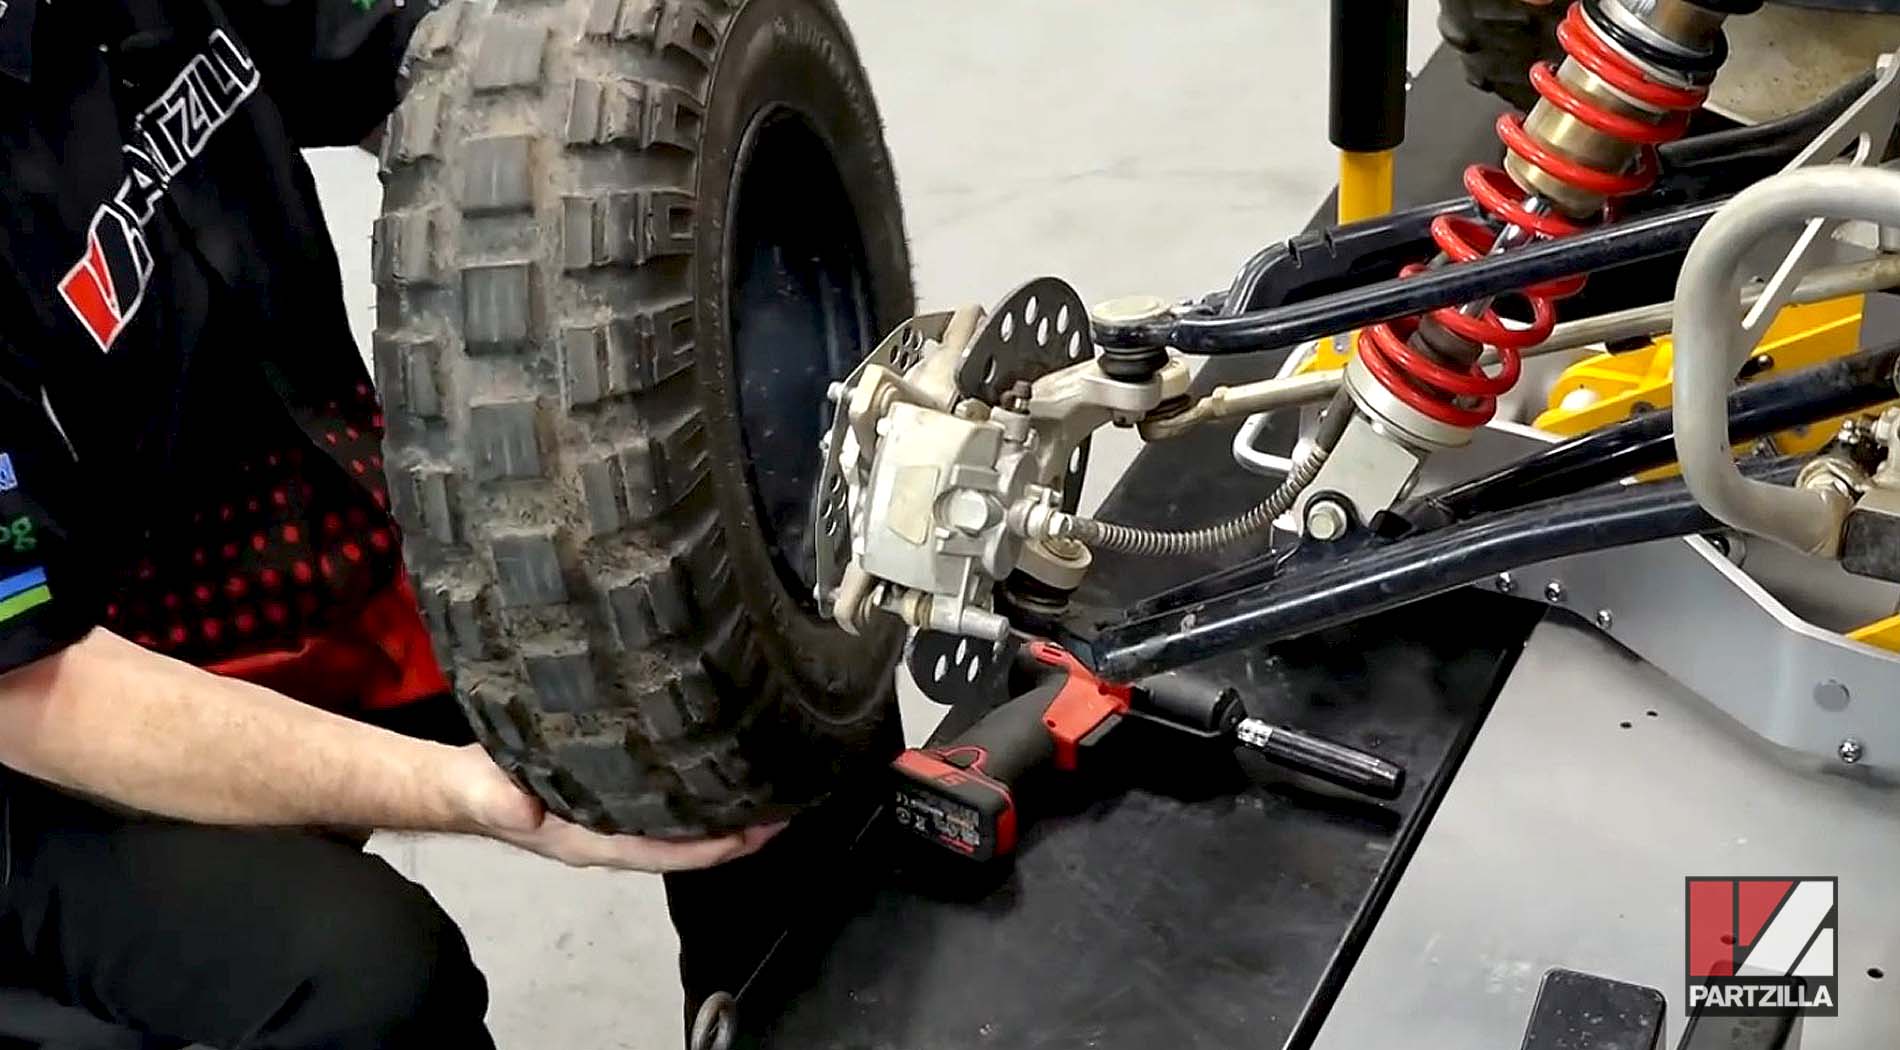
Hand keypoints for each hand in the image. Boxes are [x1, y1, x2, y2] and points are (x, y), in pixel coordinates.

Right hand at [448, 745, 783, 871]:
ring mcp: (612, 816)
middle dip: (733, 833)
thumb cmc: (474, 789)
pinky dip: (698, 791)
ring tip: (768, 792)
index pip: (661, 853)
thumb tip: (526, 809)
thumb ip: (501, 798)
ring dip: (722, 812)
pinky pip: (665, 800)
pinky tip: (722, 770)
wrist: (460, 785)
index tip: (750, 836)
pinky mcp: (610, 790)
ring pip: (679, 823)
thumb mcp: (482, 790)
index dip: (707, 850)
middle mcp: (610, 832)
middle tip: (781, 812)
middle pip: (683, 842)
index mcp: (590, 840)